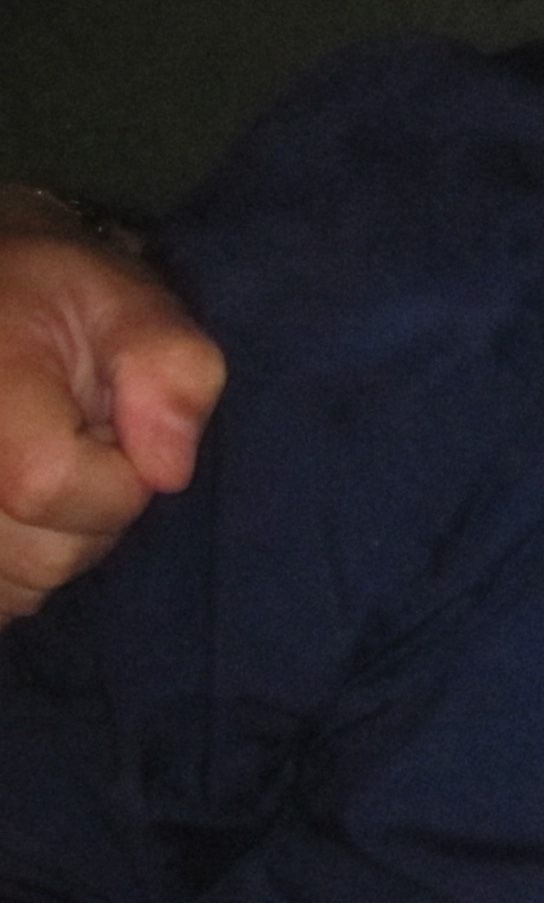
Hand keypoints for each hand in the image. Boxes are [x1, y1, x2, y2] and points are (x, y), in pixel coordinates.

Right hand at [0, 194, 224, 618]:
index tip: (119, 430)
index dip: (116, 476)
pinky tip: (28, 510)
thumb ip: (168, 366)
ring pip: (20, 586)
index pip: (48, 486)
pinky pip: (2, 601)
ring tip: (51, 470)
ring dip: (57, 544)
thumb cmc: (56, 302)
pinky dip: (25, 565)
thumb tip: (168, 470)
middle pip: (40, 555)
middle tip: (84, 446)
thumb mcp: (127, 302)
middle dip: (93, 515)